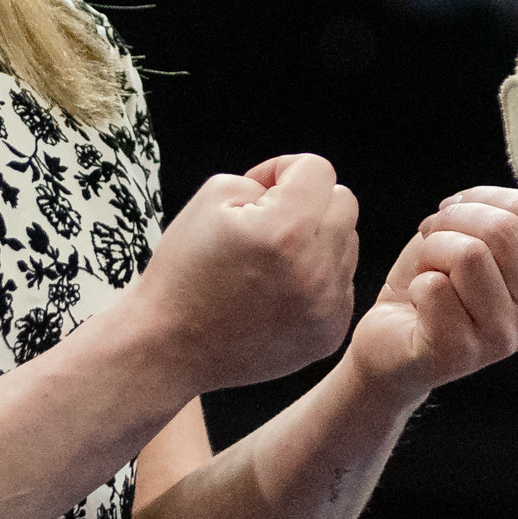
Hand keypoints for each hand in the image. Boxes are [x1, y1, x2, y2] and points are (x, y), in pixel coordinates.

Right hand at [133, 154, 360, 395]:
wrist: (170, 349)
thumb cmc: (183, 272)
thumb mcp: (210, 199)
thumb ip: (262, 180)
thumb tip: (294, 188)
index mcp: (286, 229)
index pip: (318, 170)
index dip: (284, 170)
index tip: (259, 191)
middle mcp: (316, 269)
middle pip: (343, 204)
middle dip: (308, 202)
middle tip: (267, 223)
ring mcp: (327, 306)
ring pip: (347, 244)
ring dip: (317, 241)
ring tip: (272, 262)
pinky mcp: (329, 333)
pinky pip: (342, 284)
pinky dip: (317, 280)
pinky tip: (278, 293)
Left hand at [345, 186, 517, 406]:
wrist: (394, 338)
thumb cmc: (440, 282)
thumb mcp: (480, 241)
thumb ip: (502, 219)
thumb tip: (492, 205)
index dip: (480, 198)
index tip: (455, 214)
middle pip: (504, 229)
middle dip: (454, 219)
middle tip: (433, 235)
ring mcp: (503, 340)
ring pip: (469, 254)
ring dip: (432, 250)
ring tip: (428, 271)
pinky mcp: (459, 354)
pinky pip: (434, 287)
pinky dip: (416, 285)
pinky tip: (419, 304)